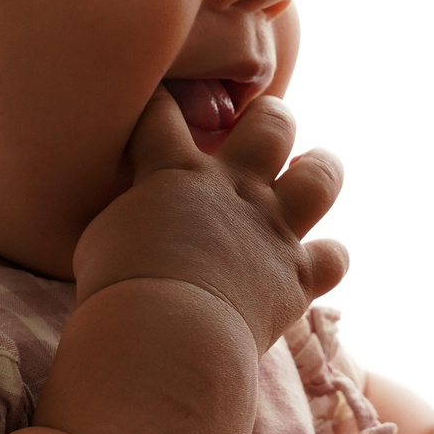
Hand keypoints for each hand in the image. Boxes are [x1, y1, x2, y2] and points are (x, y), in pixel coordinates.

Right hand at [72, 86, 347, 352]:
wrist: (164, 332)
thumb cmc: (116, 288)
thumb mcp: (100, 237)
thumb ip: (127, 213)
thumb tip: (132, 217)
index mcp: (175, 171)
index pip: (165, 112)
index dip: (162, 101)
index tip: (160, 102)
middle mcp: (234, 189)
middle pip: (272, 124)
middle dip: (270, 119)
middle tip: (259, 131)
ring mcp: (272, 228)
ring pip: (321, 176)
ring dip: (321, 168)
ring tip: (310, 168)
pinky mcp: (297, 275)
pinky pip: (334, 256)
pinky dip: (327, 258)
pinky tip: (314, 260)